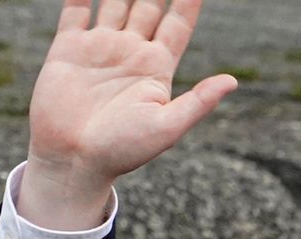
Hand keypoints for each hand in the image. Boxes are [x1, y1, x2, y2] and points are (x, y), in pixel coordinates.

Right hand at [21, 0, 236, 227]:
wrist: (73, 161)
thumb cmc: (122, 151)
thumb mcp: (167, 128)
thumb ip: (198, 102)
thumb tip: (233, 81)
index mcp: (157, 67)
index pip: (178, 22)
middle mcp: (131, 52)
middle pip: (148, 3)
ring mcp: (100, 47)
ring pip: (115, 0)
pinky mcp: (68, 49)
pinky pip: (76, 9)